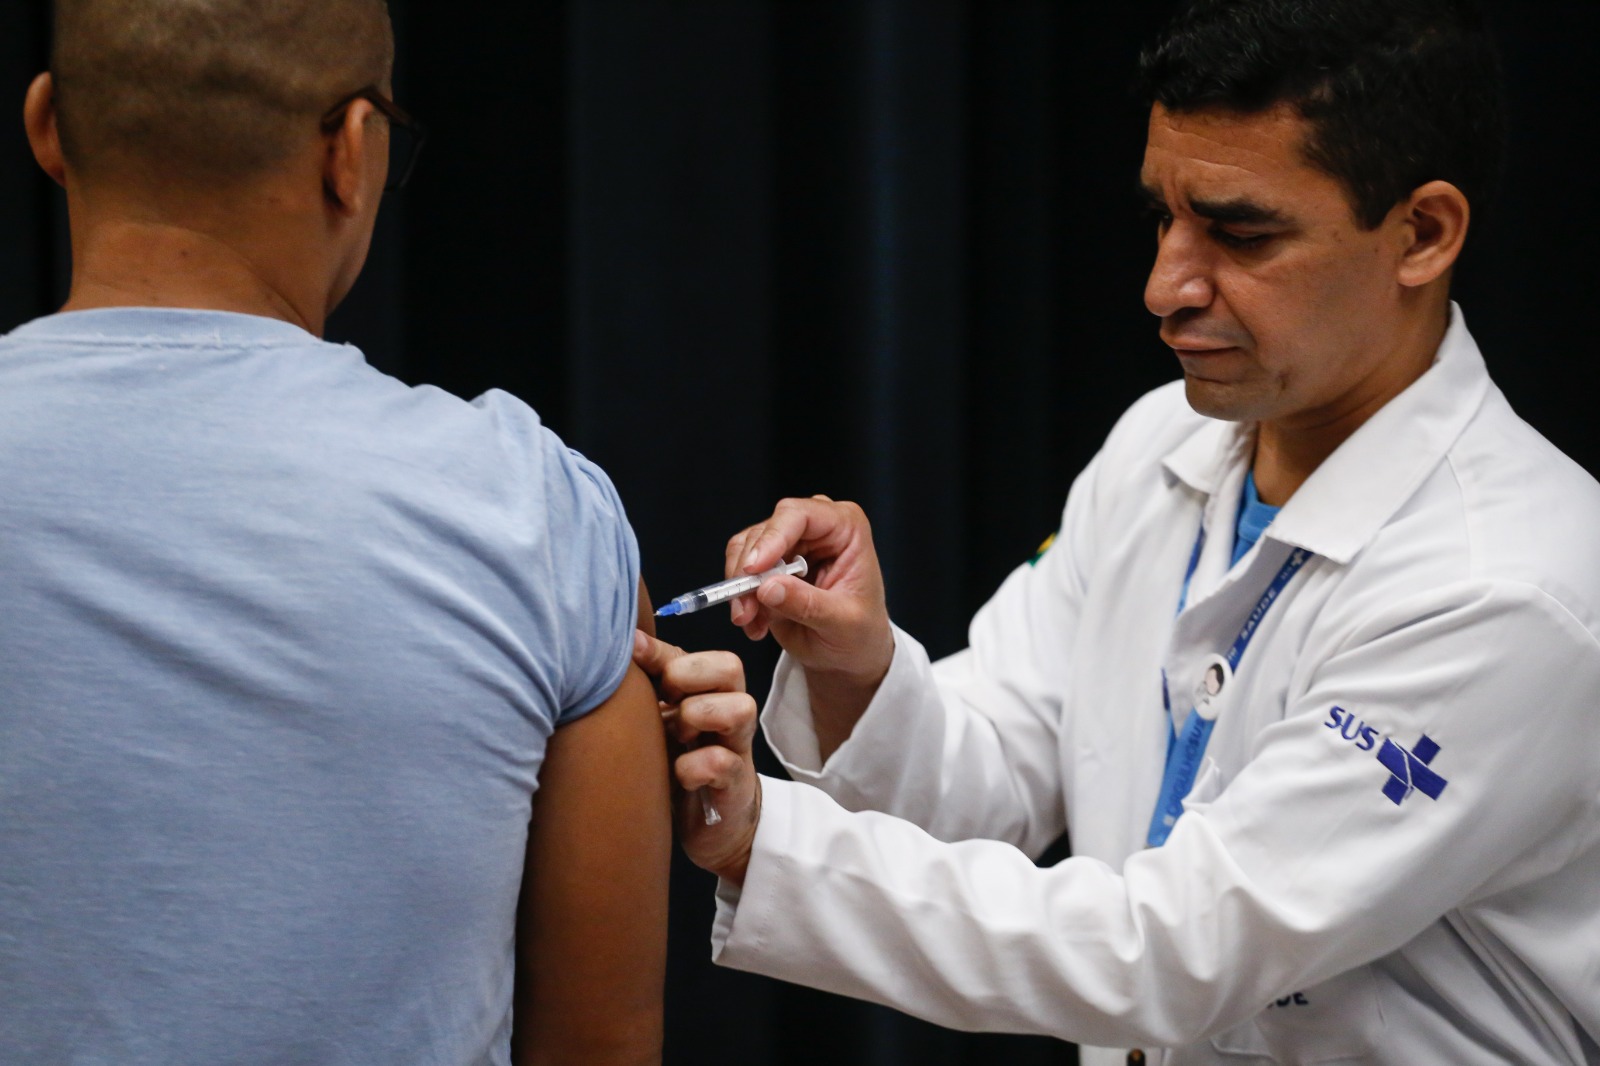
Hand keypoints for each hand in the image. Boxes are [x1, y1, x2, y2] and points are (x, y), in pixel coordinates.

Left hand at [633, 630, 759, 884]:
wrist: (711, 826)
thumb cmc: (680, 763)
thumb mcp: (661, 721)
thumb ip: (649, 684)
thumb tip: (622, 642)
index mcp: (708, 690)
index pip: (693, 654)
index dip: (660, 652)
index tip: (629, 654)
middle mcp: (729, 710)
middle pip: (730, 666)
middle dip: (688, 677)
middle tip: (666, 702)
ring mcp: (736, 746)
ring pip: (739, 707)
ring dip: (697, 717)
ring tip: (677, 738)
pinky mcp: (735, 783)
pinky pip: (721, 762)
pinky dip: (694, 766)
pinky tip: (679, 775)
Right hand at [724, 496, 893, 694]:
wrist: (851, 650)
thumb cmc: (860, 630)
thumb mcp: (843, 623)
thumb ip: (807, 604)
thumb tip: (768, 588)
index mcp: (845, 528)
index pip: (800, 515)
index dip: (773, 538)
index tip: (754, 569)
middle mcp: (815, 527)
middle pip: (765, 531)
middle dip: (749, 571)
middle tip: (747, 608)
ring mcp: (789, 543)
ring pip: (745, 549)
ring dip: (740, 587)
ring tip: (752, 620)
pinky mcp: (769, 563)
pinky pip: (740, 570)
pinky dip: (740, 597)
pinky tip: (755, 623)